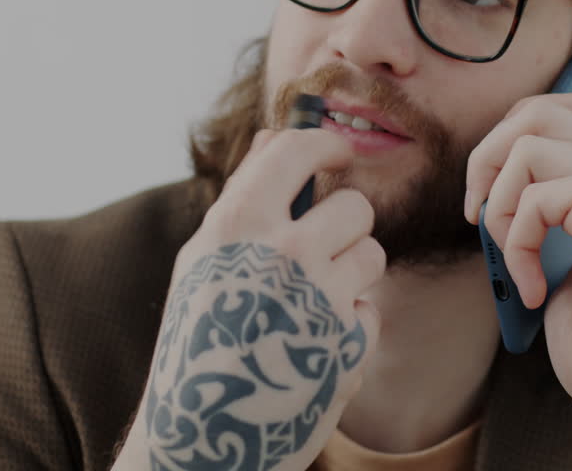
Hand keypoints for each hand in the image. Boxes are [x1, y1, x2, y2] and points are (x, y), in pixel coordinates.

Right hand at [115, 129, 385, 470]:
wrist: (198, 435)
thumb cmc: (197, 339)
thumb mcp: (205, 260)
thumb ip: (246, 195)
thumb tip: (274, 135)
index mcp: (238, 223)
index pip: (299, 149)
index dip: (328, 145)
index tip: (337, 154)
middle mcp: (283, 251)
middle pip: (356, 207)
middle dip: (346, 229)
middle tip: (318, 255)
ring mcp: (320, 297)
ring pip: (373, 255)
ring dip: (352, 277)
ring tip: (310, 306)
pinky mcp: (347, 343)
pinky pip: (371, 310)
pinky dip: (350, 328)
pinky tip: (312, 347)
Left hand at [464, 93, 571, 466]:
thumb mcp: (566, 248)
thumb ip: (551, 199)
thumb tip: (497, 169)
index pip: (566, 106)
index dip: (512, 132)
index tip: (490, 193)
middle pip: (540, 109)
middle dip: (489, 158)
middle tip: (479, 216)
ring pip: (528, 144)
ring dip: (500, 205)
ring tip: (513, 256)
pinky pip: (534, 196)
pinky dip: (516, 244)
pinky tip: (533, 288)